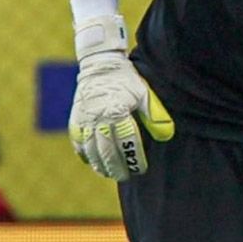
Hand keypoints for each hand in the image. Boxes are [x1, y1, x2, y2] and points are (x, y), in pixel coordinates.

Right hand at [68, 14, 173, 180]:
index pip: (127, 143)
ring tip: (110, 173)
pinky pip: (78, 143)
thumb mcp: (145, 94)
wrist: (100, 64)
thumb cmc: (127, 80)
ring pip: (90, 150)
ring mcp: (84, 120)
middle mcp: (98, 118)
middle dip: (117, 168)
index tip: (141, 169)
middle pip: (106, 151)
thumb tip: (167, 136)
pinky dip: (85, 155)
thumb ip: (155, 116)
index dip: (134, 159)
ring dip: (100, 165)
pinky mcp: (75, 119)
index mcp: (117, 111)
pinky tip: (93, 163)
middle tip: (126, 176)